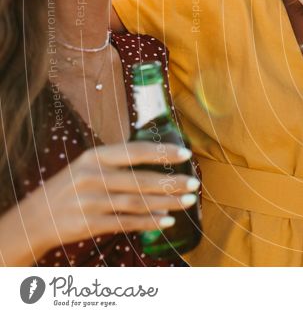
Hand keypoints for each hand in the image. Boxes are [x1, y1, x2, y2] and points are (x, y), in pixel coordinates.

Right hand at [18, 142, 199, 258]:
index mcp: (94, 156)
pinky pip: (126, 222)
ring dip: (166, 203)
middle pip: (141, 180)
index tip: (187, 153)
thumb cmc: (72, 187)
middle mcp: (92, 176)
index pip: (135, 151)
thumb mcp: (89, 166)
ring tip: (188, 202)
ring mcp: (90, 201)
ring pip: (137, 202)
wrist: (36, 217)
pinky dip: (149, 222)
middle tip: (194, 184)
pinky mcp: (89, 223)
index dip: (163, 152)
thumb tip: (162, 163)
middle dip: (171, 182)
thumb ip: (119, 164)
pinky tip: (167, 220)